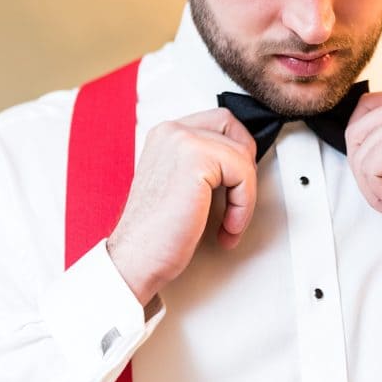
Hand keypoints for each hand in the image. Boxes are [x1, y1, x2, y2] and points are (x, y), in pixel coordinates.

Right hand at [107, 109, 257, 306]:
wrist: (135, 260)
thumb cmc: (159, 232)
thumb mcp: (182, 182)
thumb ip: (205, 162)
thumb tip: (244, 156)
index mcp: (167, 134)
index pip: (221, 121)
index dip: (237, 153)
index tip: (233, 187)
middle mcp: (172, 131)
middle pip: (235, 129)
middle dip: (244, 166)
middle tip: (237, 201)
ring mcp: (183, 140)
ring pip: (243, 154)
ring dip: (245, 195)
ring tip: (230, 224)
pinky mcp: (197, 159)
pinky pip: (244, 173)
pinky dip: (244, 205)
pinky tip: (227, 228)